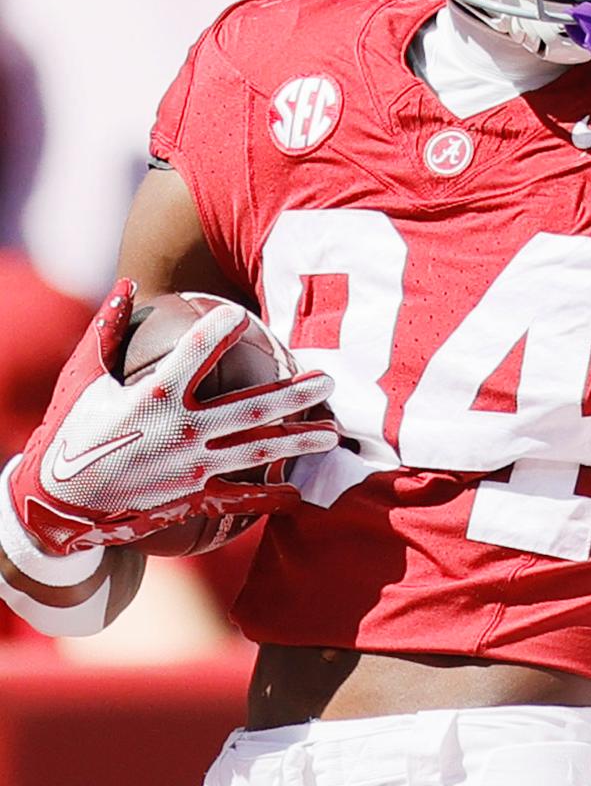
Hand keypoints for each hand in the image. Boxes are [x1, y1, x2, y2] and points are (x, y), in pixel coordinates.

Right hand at [7, 282, 337, 554]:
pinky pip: (240, 499)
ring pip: (258, 451)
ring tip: (334, 433)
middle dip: (296, 394)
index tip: (244, 314)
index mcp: (153, 397)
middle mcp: (180, 431)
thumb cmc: (74, 433)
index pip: (194, 352)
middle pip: (250, 408)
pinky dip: (272, 497)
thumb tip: (127, 283)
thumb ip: (107, 331)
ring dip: (299, 441)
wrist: (62, 503)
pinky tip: (301, 493)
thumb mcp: (84, 380)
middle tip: (330, 380)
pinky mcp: (193, 498)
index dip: (219, 329)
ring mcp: (191, 468)